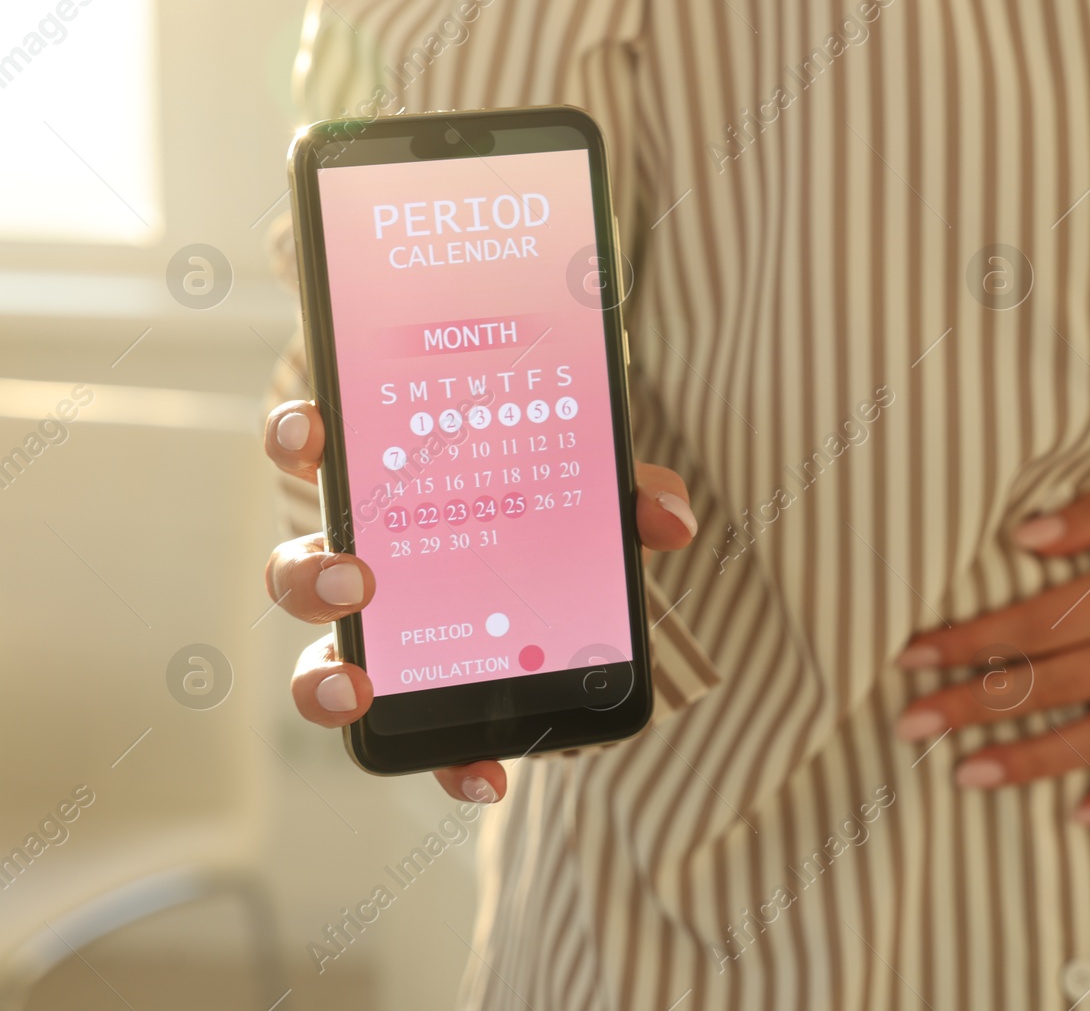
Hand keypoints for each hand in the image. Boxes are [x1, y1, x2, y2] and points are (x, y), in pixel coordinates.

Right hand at [261, 400, 697, 801]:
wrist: (577, 617)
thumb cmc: (555, 530)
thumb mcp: (595, 500)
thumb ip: (630, 494)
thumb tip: (668, 520)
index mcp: (390, 495)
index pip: (320, 454)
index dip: (296, 437)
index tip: (312, 436)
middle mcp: (363, 568)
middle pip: (297, 569)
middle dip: (308, 575)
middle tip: (354, 579)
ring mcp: (378, 644)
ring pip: (320, 662)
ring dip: (324, 678)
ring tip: (359, 687)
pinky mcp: (420, 709)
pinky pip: (415, 746)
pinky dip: (447, 766)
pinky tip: (486, 778)